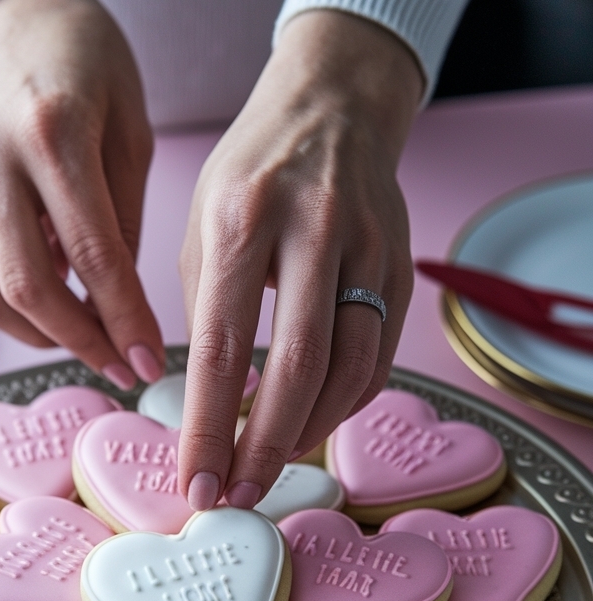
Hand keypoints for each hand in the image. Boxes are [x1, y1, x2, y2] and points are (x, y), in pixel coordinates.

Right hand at [0, 0, 163, 389]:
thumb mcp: (131, 128)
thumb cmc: (87, 64)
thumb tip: (121, 305)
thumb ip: (125, 218)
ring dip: (39, 335)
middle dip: (83, 343)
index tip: (149, 363)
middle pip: (30, 288)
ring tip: (84, 337)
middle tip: (122, 366)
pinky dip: (0, 312)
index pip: (93, 256)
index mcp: (50, 133)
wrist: (12, 19)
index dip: (124, 321)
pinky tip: (39, 310)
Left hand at [178, 9, 422, 509]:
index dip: (208, 427)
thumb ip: (202, 311)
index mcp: (242, 217)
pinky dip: (342, 405)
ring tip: (270, 466)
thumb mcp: (200, 224)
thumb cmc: (252, 171)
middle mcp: (313, 230)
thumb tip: (204, 405)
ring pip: (351, 371)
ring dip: (308, 434)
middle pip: (298, 367)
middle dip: (265, 447)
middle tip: (240, 495)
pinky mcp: (403, 267)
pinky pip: (378, 359)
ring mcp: (369, 248)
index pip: (220, 346)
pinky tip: (309, 423)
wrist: (334, 105)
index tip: (197, 483)